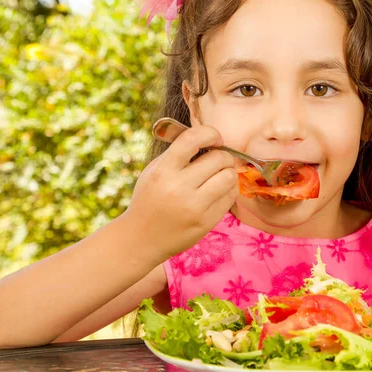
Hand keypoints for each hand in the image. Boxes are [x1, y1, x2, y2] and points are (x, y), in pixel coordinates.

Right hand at [123, 124, 237, 262]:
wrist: (140, 239)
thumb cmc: (150, 199)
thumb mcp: (154, 171)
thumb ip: (178, 154)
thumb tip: (209, 138)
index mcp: (163, 171)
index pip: (192, 139)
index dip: (210, 133)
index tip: (214, 139)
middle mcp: (178, 188)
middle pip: (218, 158)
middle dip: (223, 156)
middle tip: (219, 161)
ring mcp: (194, 206)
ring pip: (229, 177)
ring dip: (229, 172)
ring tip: (220, 175)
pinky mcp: (206, 222)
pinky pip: (230, 197)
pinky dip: (229, 190)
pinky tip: (219, 191)